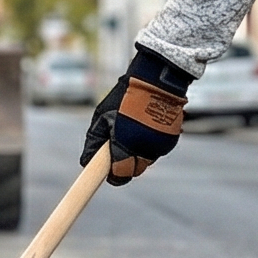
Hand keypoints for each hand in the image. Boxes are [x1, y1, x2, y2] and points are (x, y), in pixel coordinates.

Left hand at [82, 45, 194, 184]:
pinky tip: (146, 127)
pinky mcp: (171, 140)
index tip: (110, 175)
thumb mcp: (101, 116)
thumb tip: (86, 161)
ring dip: (139, 154)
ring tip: (134, 131)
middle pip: (135, 171)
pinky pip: (157, 150)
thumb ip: (94, 141)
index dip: (114, 177)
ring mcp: (160, 145)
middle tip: (120, 151)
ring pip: (146, 161)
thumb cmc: (123, 96)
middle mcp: (144, 148)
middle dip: (126, 166)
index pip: (120, 173)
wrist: (156, 81)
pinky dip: (151, 145)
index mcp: (125, 143)